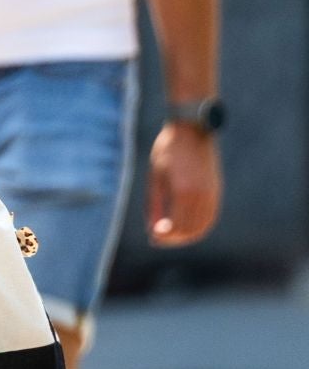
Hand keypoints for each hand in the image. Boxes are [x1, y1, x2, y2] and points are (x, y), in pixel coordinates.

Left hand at [146, 121, 221, 246]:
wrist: (192, 129)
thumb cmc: (168, 149)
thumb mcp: (155, 176)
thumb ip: (154, 204)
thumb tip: (153, 229)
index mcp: (183, 191)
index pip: (177, 226)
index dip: (165, 237)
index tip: (153, 239)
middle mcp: (201, 195)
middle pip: (191, 229)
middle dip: (175, 239)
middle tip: (158, 239)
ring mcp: (212, 193)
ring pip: (204, 225)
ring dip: (188, 235)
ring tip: (170, 235)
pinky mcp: (216, 190)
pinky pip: (211, 215)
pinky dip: (200, 226)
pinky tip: (186, 226)